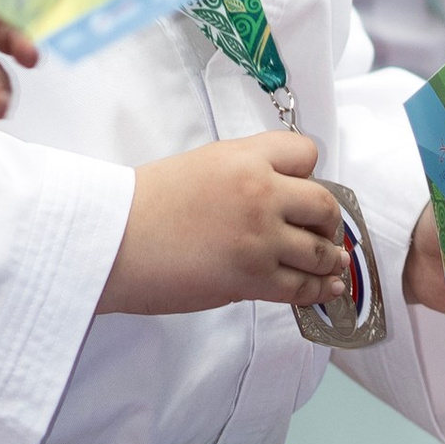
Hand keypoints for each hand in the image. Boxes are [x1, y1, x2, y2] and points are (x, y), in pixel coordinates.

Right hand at [97, 130, 352, 316]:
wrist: (113, 241)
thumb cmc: (143, 205)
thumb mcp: (199, 166)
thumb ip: (241, 173)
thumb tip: (271, 196)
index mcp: (244, 157)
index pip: (306, 153)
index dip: (309, 172)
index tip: (305, 187)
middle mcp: (260, 192)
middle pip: (324, 203)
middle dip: (329, 220)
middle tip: (324, 229)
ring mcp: (260, 237)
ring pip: (319, 250)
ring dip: (328, 258)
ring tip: (331, 263)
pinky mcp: (253, 278)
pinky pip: (302, 287)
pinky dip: (318, 290)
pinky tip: (325, 289)